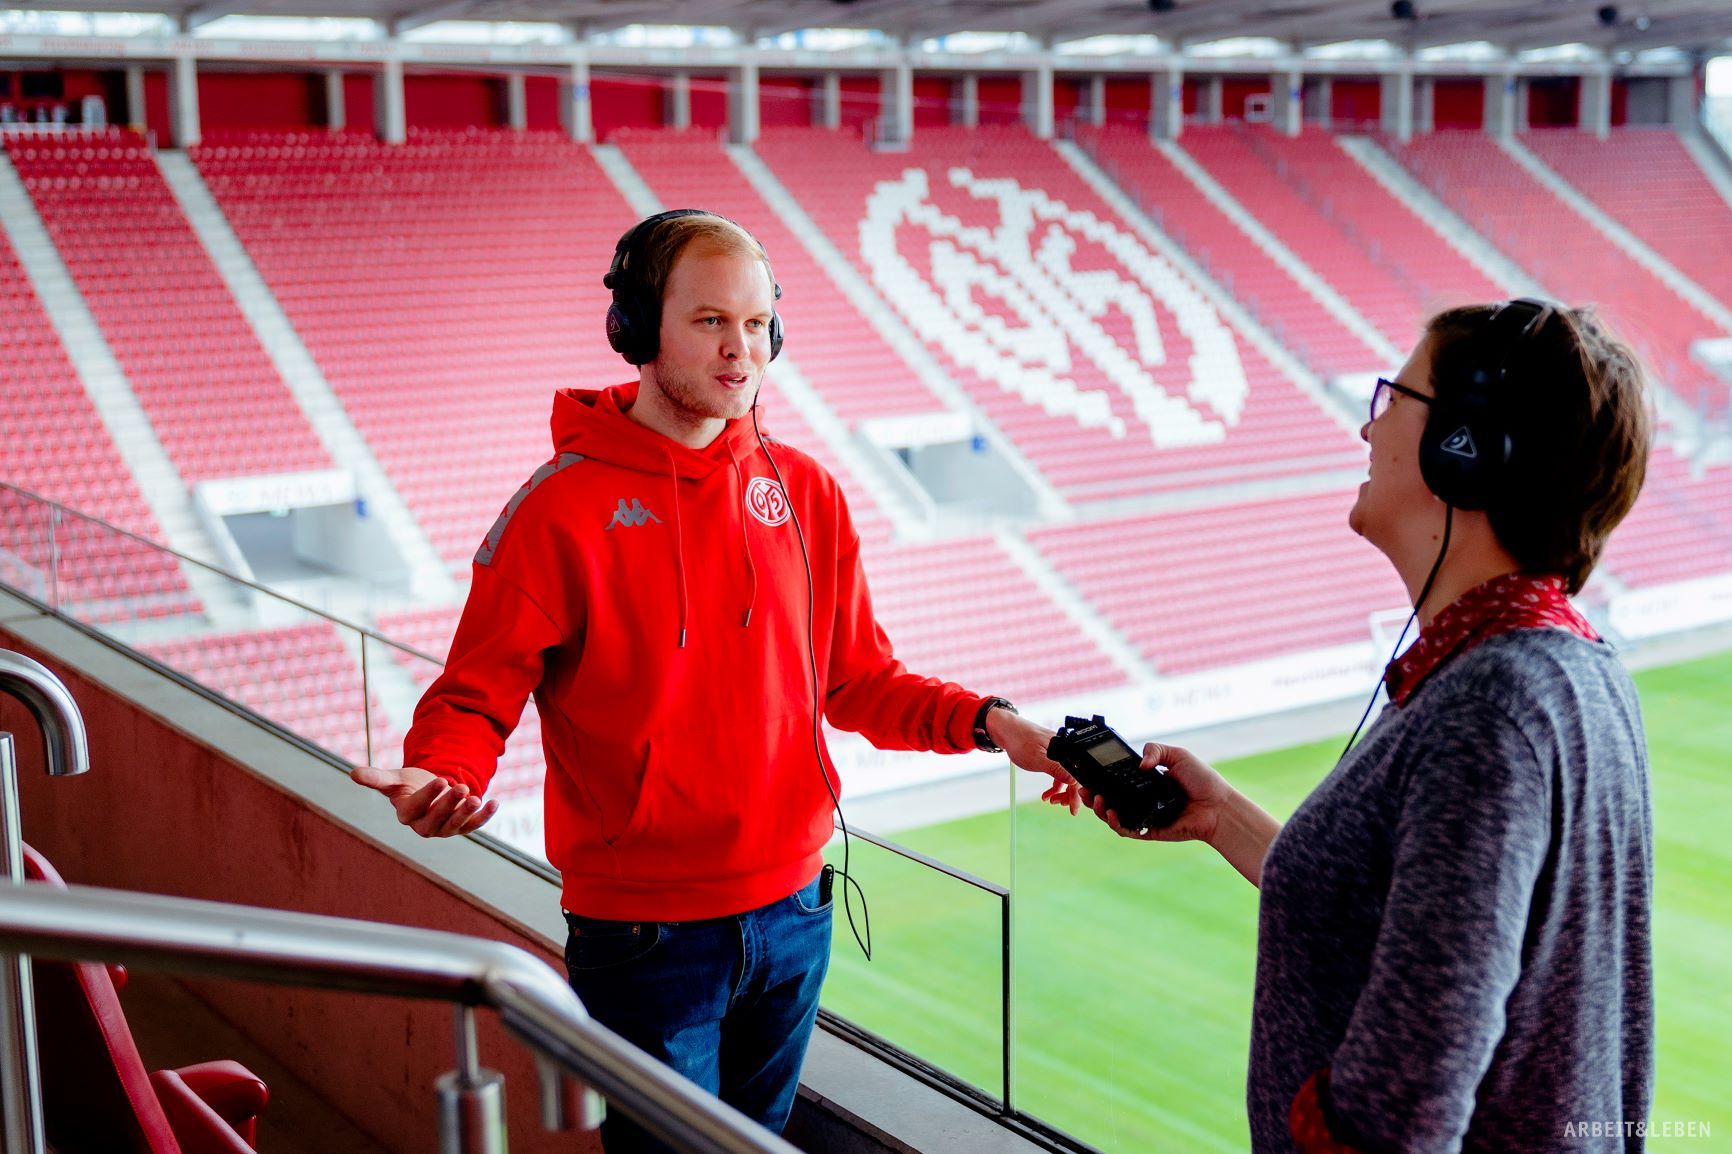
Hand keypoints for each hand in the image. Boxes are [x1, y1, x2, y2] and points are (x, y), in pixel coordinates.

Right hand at [350, 764, 498, 837]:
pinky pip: (474, 824)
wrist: (429, 788)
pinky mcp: (462, 827)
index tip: (441, 780)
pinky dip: (484, 816)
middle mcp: (425, 826)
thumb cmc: (407, 784)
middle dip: (448, 805)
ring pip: (456, 825)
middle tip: (459, 787)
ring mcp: (445, 828)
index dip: (428, 796)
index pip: (417, 808)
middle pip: (437, 820)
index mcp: (407, 815)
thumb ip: (376, 778)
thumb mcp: (393, 779)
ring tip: (475, 797)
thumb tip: (352, 773)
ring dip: (466, 813)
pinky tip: (495, 803)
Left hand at [985, 707, 1082, 814]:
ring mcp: (1060, 754)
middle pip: (1074, 778)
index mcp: (1067, 750)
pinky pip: (1058, 774)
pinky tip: (1047, 794)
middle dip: (1068, 795)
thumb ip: (1056, 770)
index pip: (1077, 776)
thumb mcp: (1038, 759)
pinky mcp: (1053, 757)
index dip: (1076, 794)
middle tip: (1059, 805)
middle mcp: (1067, 751)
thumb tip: (1073, 781)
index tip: (1073, 809)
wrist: (1007, 731)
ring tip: (1051, 800)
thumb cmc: (1021, 741)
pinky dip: (1054, 785)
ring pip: (1066, 777)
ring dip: (1060, 791)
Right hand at [1079, 742, 1231, 843]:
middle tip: (1084, 789)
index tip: (1089, 773)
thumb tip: (1139, 764)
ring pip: (1113, 817)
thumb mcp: (1177, 755)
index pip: (1117, 781)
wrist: (1218, 805)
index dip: (1100, 779)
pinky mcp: (1150, 831)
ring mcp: (1144, 816)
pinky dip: (1116, 823)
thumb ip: (1155, 751)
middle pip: (1109, 800)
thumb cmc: (1202, 780)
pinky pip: (1127, 830)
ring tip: (1096, 800)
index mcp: (1145, 783)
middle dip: (1092, 796)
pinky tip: (1112, 814)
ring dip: (1100, 810)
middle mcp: (1141, 800)